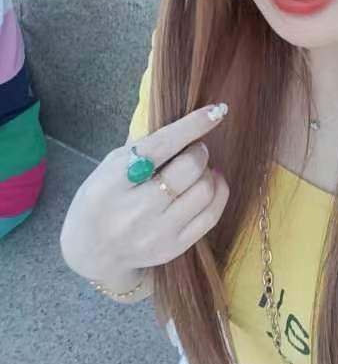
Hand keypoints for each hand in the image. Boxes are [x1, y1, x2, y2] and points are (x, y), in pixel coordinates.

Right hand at [60, 103, 229, 280]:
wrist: (93, 252)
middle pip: (188, 168)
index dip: (191, 126)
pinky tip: (208, 184)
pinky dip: (217, 191)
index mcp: (112, 183)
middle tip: (194, 149)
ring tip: (197, 169)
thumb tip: (184, 121)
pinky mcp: (174, 247)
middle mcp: (134, 211)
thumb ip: (142, 146)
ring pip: (205, 190)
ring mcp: (156, 233)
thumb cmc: (102, 198)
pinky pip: (211, 214)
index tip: (214, 112)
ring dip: (207, 171)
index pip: (160, 147)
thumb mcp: (108, 167)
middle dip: (199, 151)